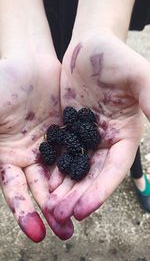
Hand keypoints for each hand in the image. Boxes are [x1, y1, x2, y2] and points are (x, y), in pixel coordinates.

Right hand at [0, 55, 73, 241]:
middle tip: (64, 231)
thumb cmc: (5, 83)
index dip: (23, 210)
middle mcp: (30, 156)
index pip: (16, 190)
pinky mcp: (66, 135)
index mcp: (9, 156)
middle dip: (51, 210)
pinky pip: (74, 155)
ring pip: (60, 176)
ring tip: (78, 215)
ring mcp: (49, 146)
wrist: (30, 63)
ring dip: (68, 195)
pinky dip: (80, 170)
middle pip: (40, 189)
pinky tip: (88, 185)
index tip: (35, 232)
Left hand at [48, 33, 149, 225]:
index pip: (113, 169)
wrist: (87, 47)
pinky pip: (60, 154)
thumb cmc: (112, 57)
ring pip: (75, 169)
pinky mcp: (68, 130)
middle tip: (60, 215)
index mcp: (124, 134)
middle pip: (92, 175)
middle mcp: (106, 141)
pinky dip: (53, 171)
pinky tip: (43, 185)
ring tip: (50, 208)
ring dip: (64, 190)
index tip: (83, 211)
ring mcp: (86, 137)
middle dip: (78, 196)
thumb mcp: (135, 73)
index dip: (100, 191)